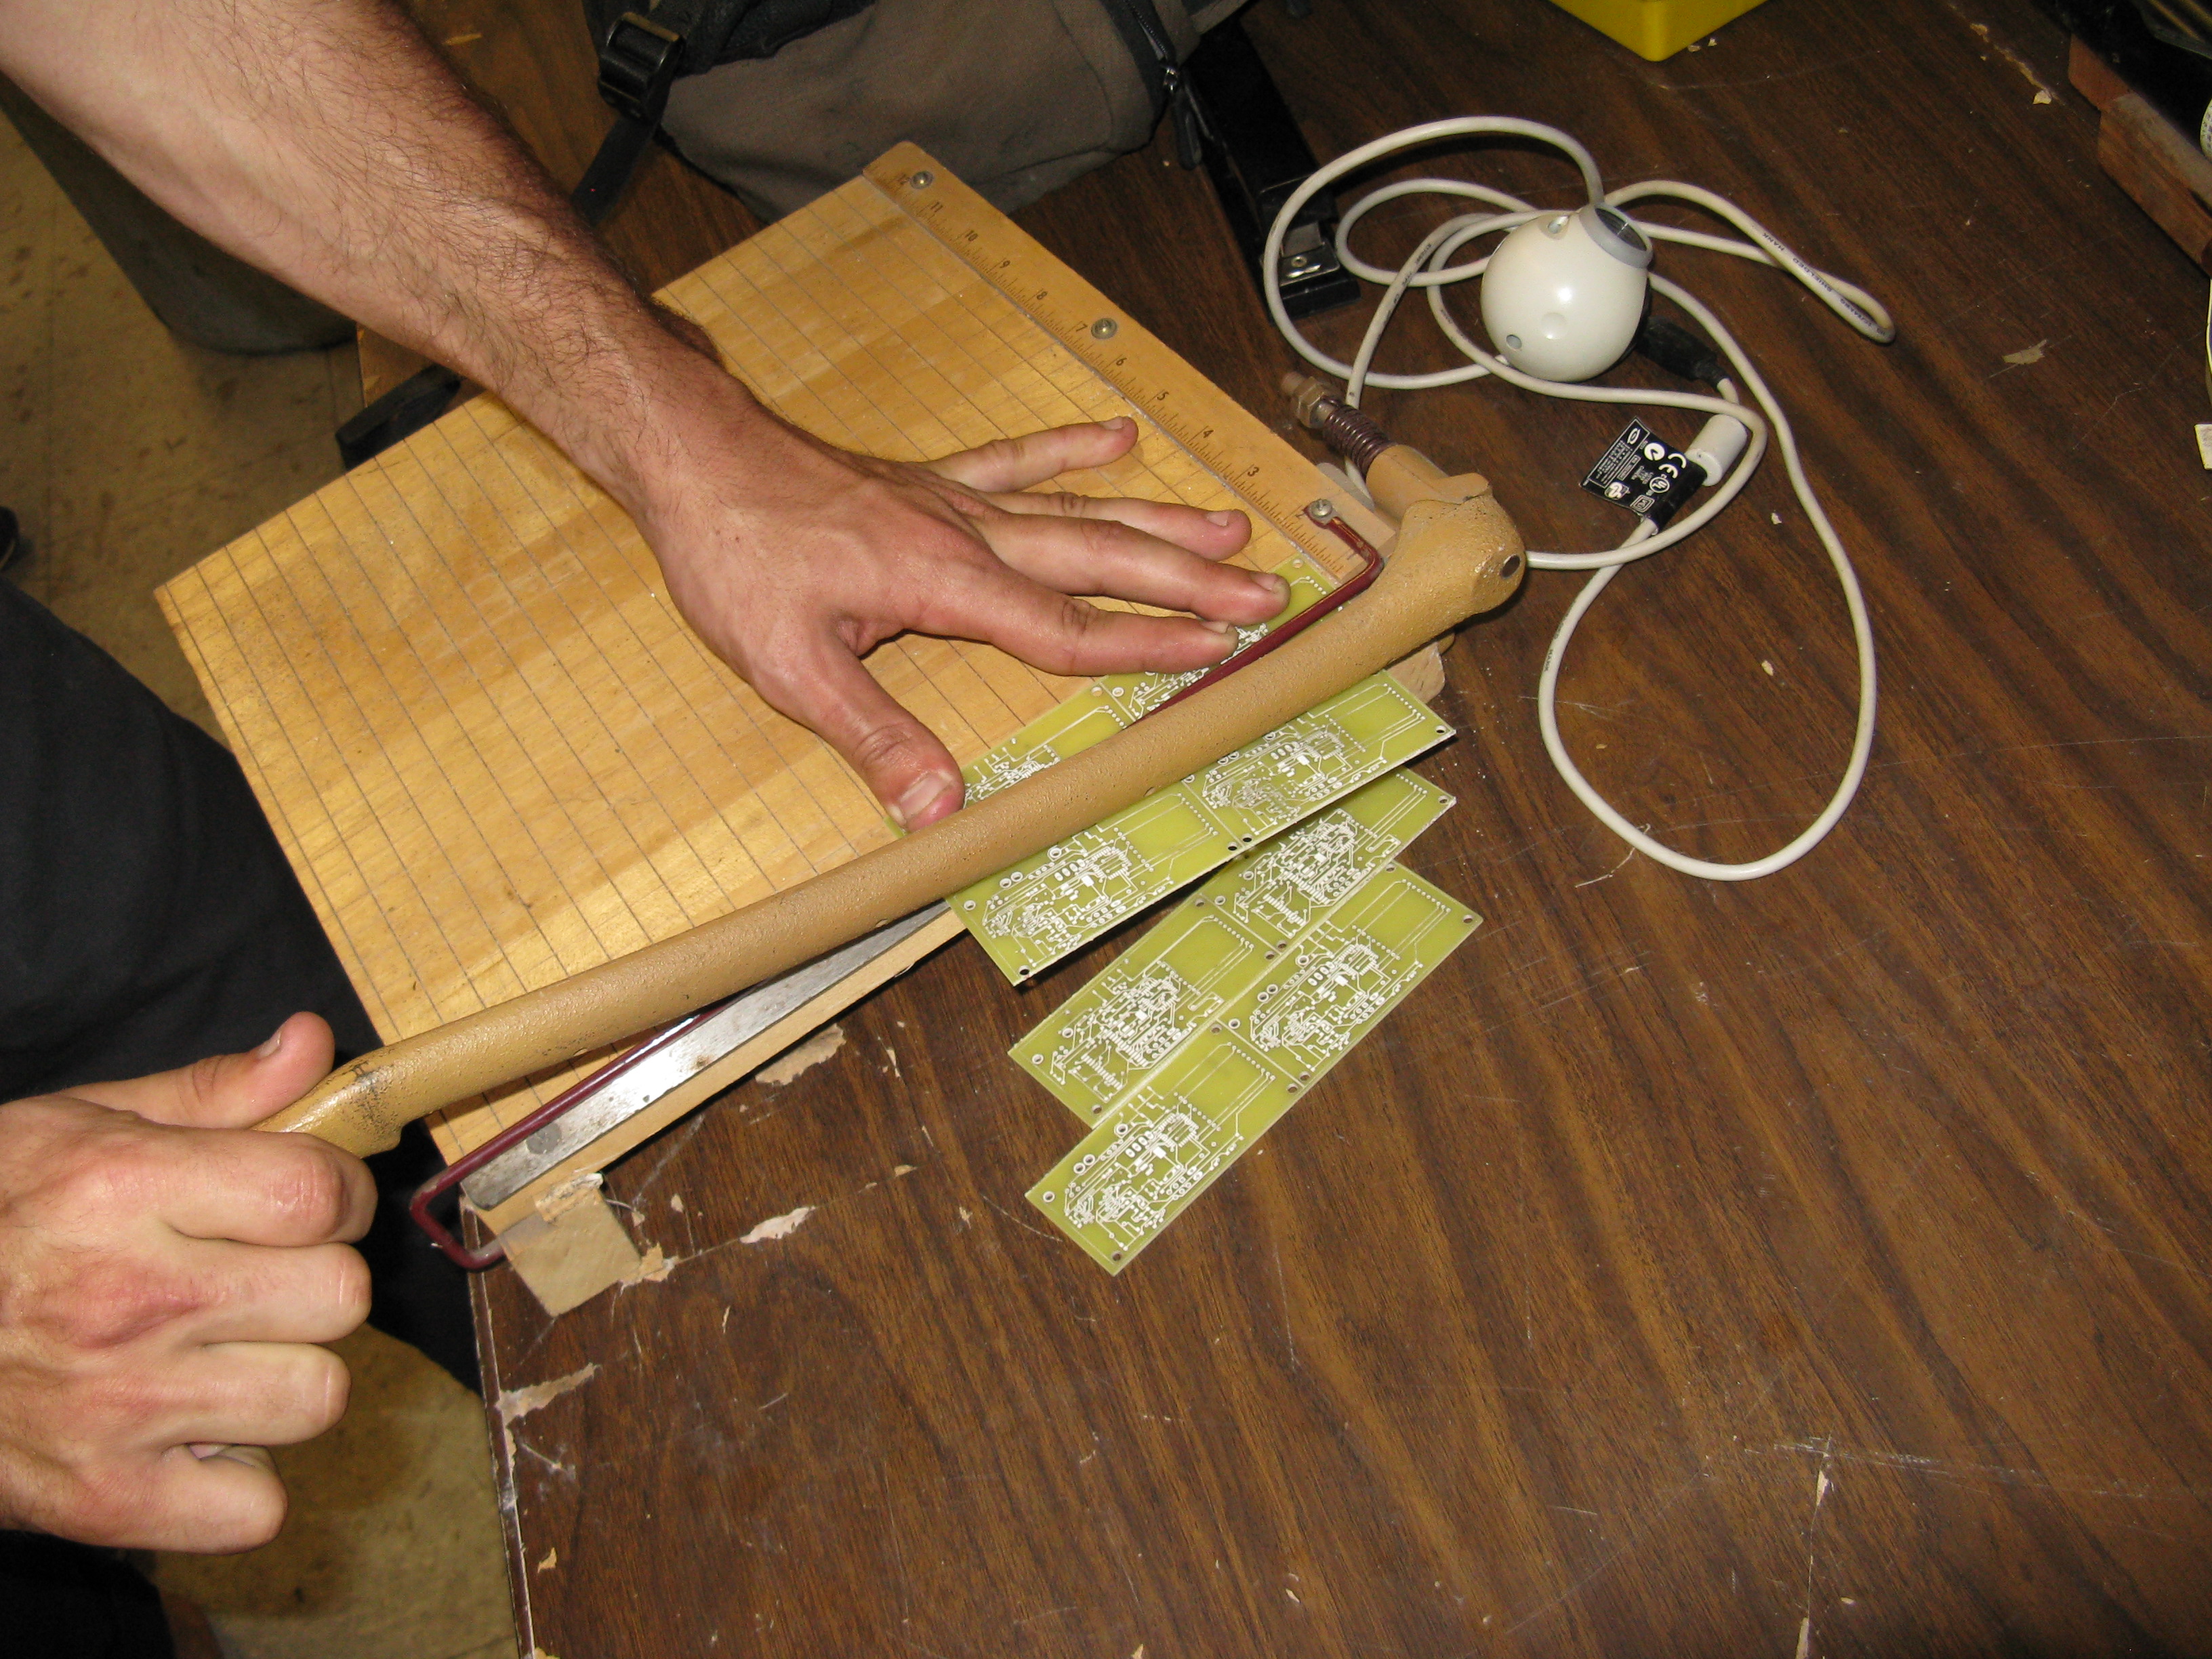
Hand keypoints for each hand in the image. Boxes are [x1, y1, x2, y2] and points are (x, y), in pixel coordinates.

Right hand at [0, 1014, 374, 1551]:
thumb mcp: (78, 1126)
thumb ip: (213, 1092)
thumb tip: (313, 1042)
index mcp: (123, 1191)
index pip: (320, 1195)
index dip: (341, 1195)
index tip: (312, 1203)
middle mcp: (129, 1299)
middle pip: (339, 1296)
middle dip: (315, 1282)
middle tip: (261, 1283)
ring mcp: (120, 1409)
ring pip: (316, 1397)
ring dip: (287, 1377)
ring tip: (225, 1355)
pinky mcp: (105, 1501)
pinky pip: (258, 1506)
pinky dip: (240, 1481)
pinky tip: (194, 1434)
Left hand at [635, 398, 1288, 828]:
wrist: (692, 456)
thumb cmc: (734, 558)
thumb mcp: (790, 669)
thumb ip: (872, 737)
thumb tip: (939, 810)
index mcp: (942, 583)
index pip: (1063, 628)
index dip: (1142, 647)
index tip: (1216, 654)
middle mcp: (965, 534)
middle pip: (1096, 561)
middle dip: (1184, 582)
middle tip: (1263, 591)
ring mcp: (952, 499)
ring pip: (1074, 511)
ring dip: (1155, 521)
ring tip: (1229, 526)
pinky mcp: (927, 480)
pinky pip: (1013, 459)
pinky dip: (1068, 448)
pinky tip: (1119, 435)